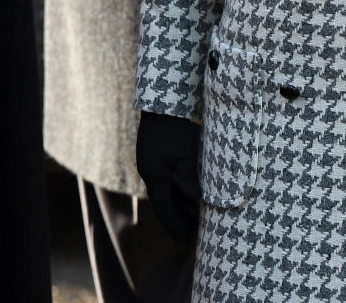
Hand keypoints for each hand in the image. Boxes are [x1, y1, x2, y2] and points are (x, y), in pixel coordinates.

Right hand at [136, 111, 201, 242]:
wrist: (162, 104)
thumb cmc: (176, 128)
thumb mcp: (186, 152)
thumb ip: (189, 177)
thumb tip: (196, 200)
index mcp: (154, 175)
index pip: (164, 207)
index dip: (175, 225)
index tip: (185, 241)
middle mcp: (150, 172)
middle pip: (164, 202)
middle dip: (178, 219)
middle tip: (190, 235)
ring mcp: (151, 163)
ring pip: (165, 191)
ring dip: (179, 205)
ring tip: (194, 218)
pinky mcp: (156, 155)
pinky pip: (166, 180)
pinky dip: (177, 191)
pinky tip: (188, 195)